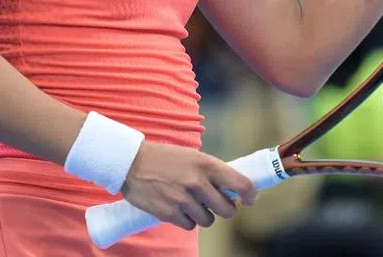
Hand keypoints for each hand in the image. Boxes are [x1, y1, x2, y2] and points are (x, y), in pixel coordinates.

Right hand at [120, 142, 256, 230]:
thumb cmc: (165, 158)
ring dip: (204, 216)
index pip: (241, 184)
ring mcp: (183, 199)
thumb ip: (211, 172)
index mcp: (207, 164)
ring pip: (208, 221)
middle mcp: (198, 182)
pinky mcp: (169, 213)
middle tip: (217, 204)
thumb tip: (231, 189)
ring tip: (193, 204)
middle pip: (227, 210)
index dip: (250, 195)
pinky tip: (179, 209)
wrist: (131, 163)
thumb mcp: (193, 156)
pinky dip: (187, 220)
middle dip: (225, 210)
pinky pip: (189, 226)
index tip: (249, 200)